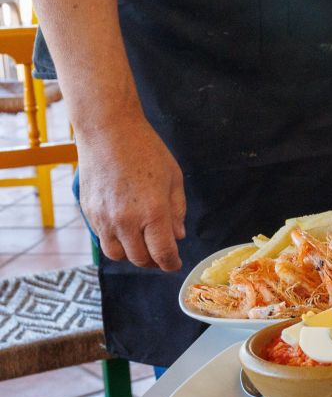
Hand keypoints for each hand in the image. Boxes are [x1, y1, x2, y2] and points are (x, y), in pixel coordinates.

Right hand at [77, 119, 185, 270]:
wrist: (108, 131)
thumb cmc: (146, 150)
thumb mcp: (174, 177)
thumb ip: (177, 210)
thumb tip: (177, 236)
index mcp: (153, 212)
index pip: (162, 253)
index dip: (171, 264)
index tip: (175, 265)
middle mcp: (126, 220)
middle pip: (140, 259)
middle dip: (154, 262)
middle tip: (162, 257)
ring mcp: (104, 218)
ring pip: (117, 255)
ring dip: (132, 256)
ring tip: (143, 247)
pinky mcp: (89, 212)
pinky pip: (102, 239)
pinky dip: (116, 242)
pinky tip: (127, 233)